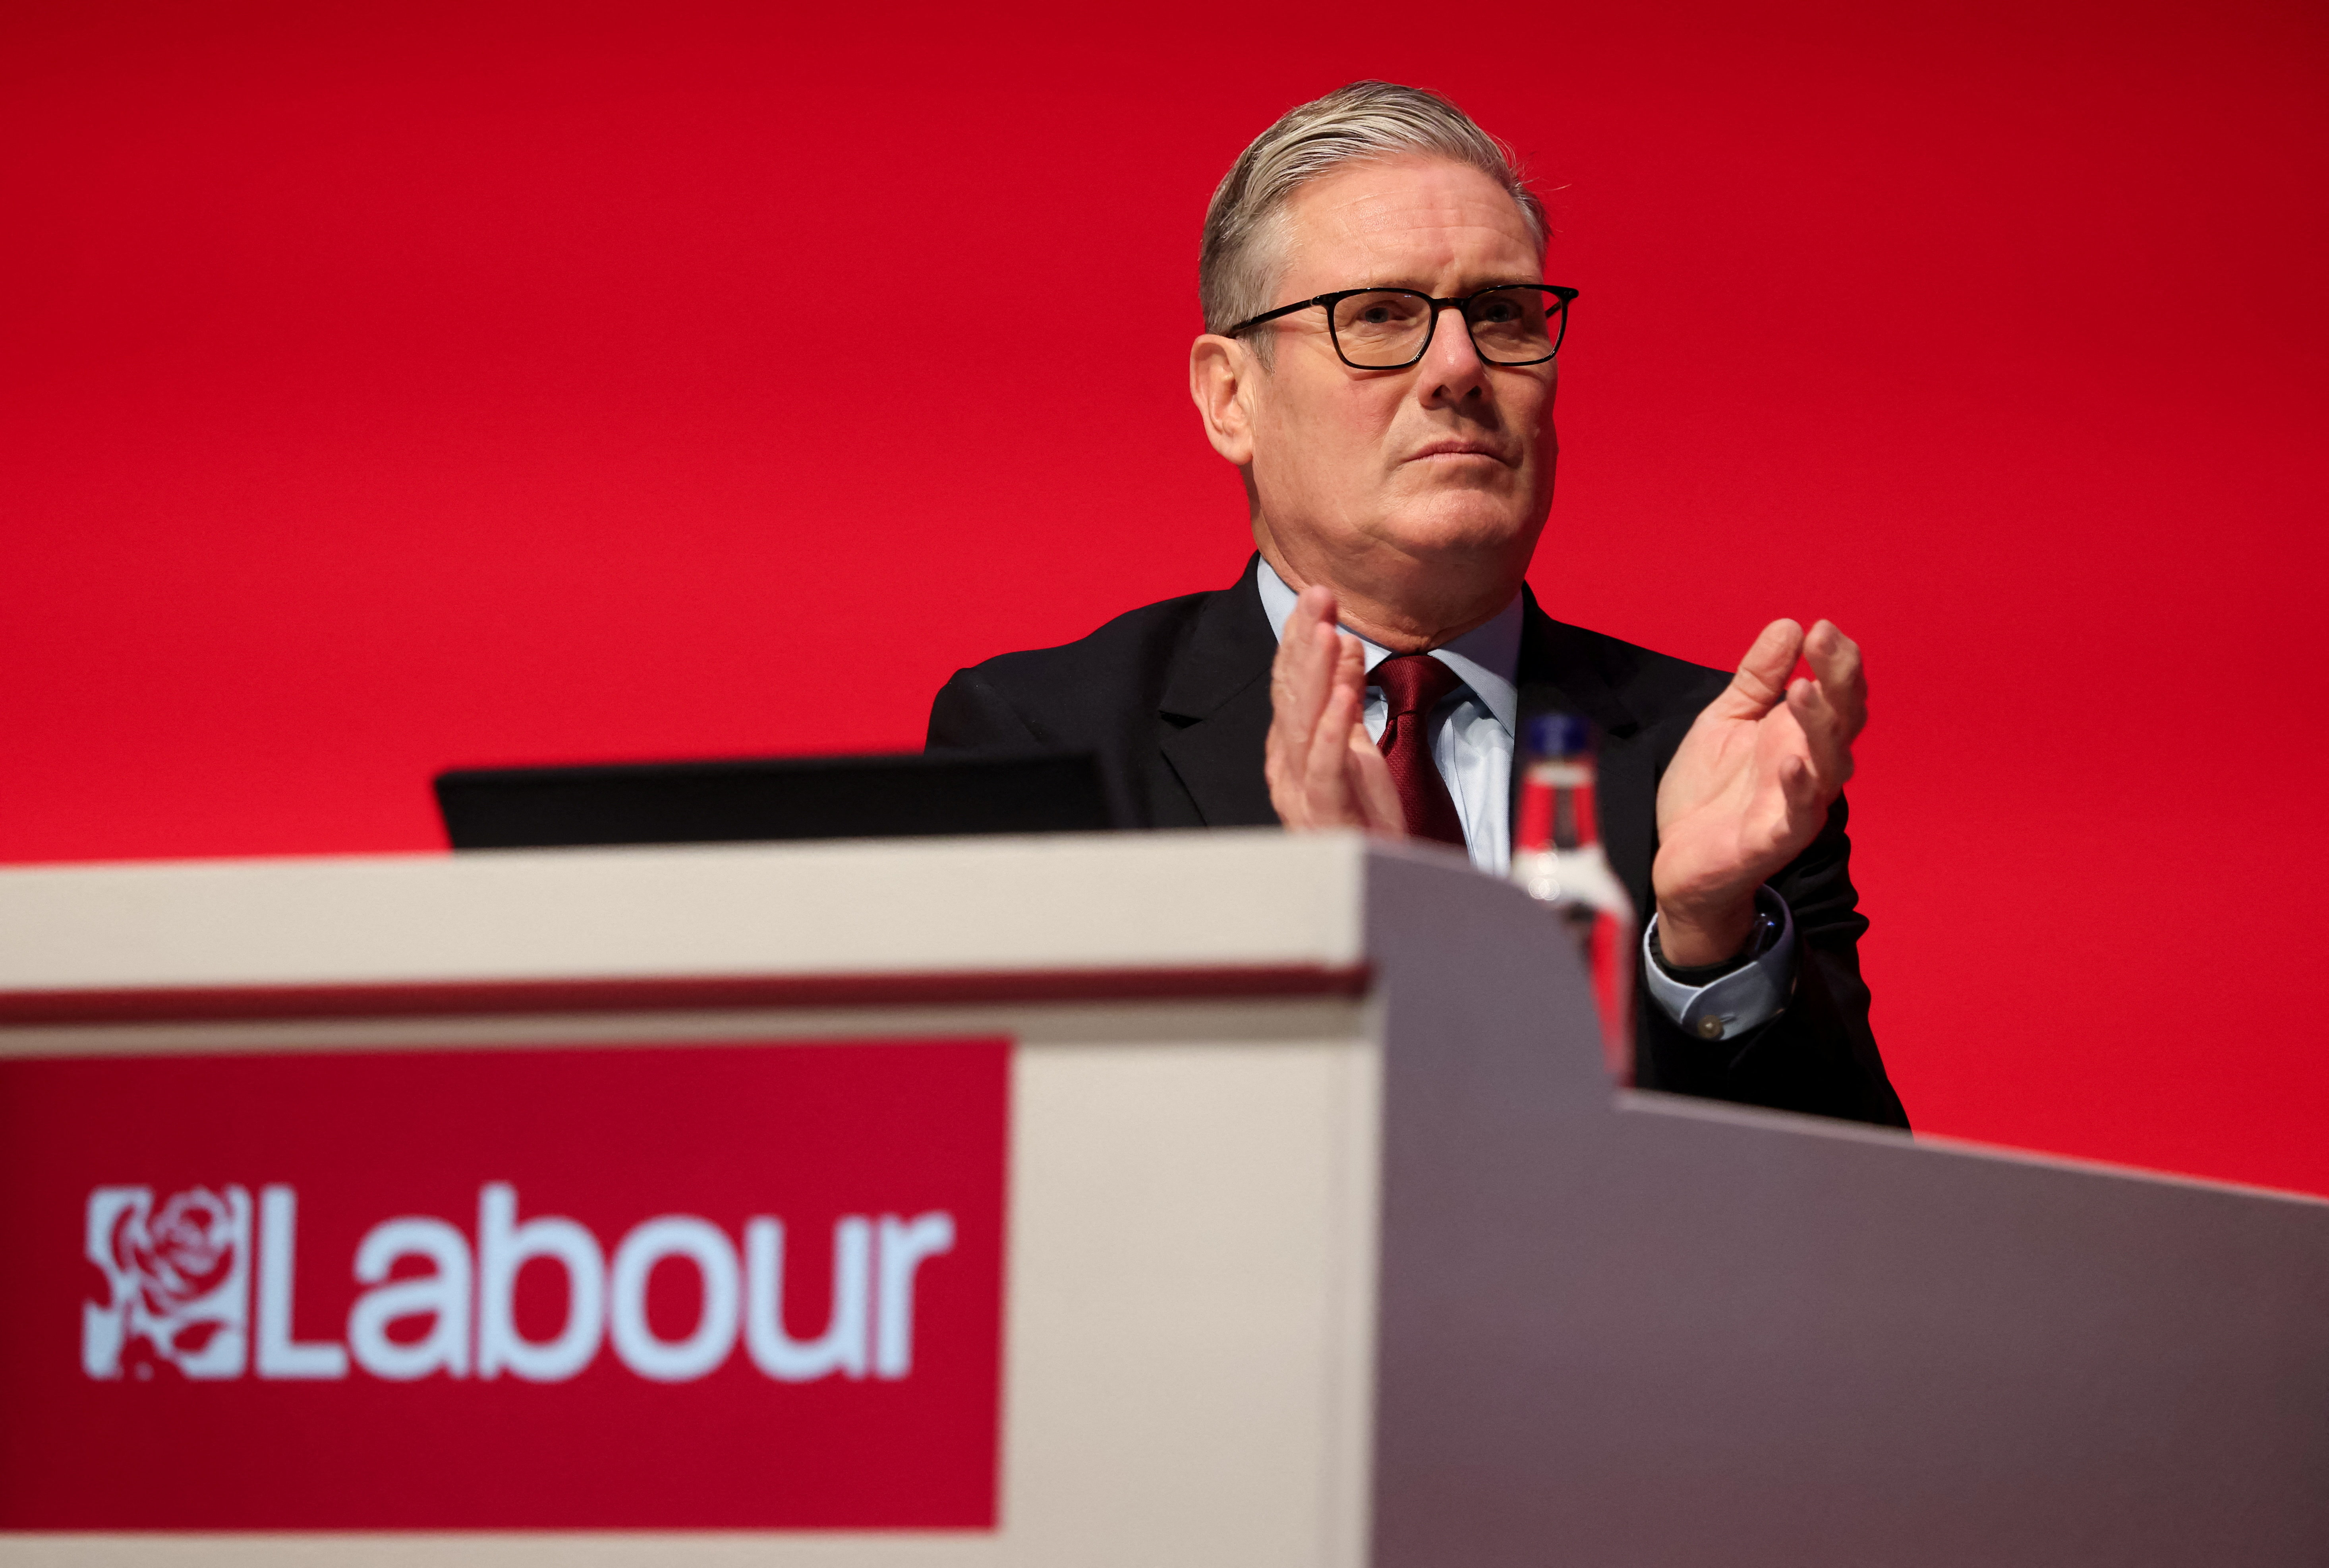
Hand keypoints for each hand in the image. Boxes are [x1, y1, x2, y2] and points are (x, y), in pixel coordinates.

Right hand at [1264, 584, 1405, 835]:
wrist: (1386, 882)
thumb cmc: (1366, 817)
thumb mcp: (1358, 745)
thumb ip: (1345, 697)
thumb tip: (1344, 642)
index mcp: (1291, 748)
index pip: (1290, 685)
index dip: (1299, 639)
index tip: (1315, 596)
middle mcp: (1286, 767)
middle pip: (1290, 696)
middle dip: (1301, 642)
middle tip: (1316, 596)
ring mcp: (1301, 792)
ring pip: (1301, 725)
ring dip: (1313, 676)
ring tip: (1326, 632)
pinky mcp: (1327, 814)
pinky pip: (1324, 768)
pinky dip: (1332, 730)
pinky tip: (1343, 697)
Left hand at [1653, 619, 1865, 965]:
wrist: (1679, 860)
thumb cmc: (1708, 790)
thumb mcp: (1725, 720)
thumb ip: (1757, 678)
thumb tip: (1789, 625)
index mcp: (1800, 735)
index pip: (1837, 693)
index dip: (1838, 660)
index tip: (1822, 626)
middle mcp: (1810, 766)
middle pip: (1843, 719)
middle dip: (1839, 678)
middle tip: (1823, 638)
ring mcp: (1798, 804)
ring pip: (1829, 762)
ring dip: (1820, 725)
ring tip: (1803, 689)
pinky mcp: (1775, 839)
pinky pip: (1799, 814)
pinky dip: (1801, 789)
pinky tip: (1793, 763)